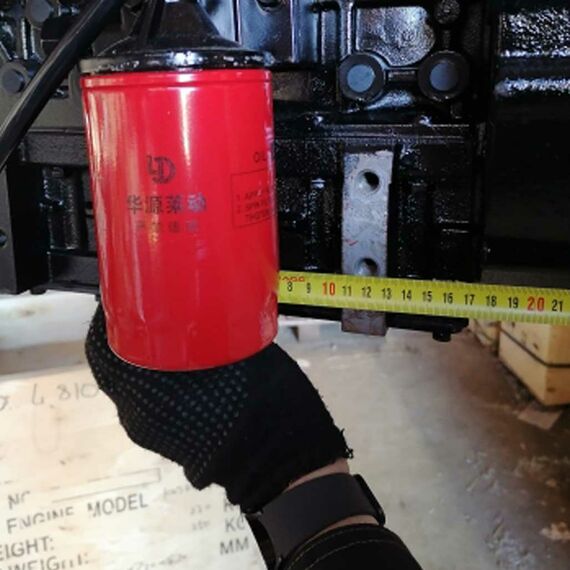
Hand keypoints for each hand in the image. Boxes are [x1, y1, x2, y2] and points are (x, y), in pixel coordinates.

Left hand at [86, 304, 350, 510]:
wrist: (281, 459)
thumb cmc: (263, 399)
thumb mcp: (237, 349)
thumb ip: (206, 331)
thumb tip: (198, 310)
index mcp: (150, 390)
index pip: (103, 349)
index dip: (109, 320)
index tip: (128, 299)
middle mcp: (139, 414)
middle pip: (117, 367)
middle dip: (130, 338)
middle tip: (154, 312)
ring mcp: (150, 434)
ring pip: (133, 387)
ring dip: (145, 361)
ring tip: (172, 339)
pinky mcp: (166, 444)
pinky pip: (151, 405)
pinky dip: (160, 383)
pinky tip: (187, 370)